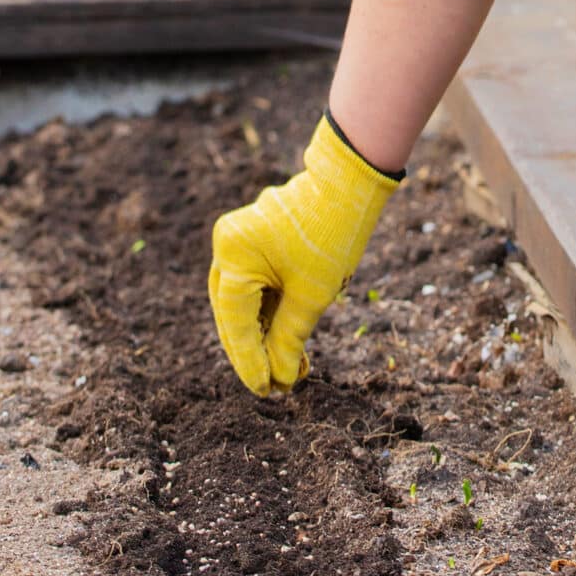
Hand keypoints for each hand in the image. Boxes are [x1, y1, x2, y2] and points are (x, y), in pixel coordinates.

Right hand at [208, 116, 399, 395]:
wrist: (348, 184)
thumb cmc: (331, 233)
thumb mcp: (313, 295)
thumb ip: (289, 338)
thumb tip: (279, 379)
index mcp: (234, 255)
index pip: (236, 322)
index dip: (250, 362)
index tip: (265, 391)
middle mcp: (226, 247)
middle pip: (232, 314)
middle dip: (253, 353)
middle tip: (272, 388)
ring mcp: (237, 243)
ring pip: (242, 304)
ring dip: (263, 337)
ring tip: (288, 372)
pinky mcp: (252, 243)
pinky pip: (254, 288)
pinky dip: (270, 315)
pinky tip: (287, 344)